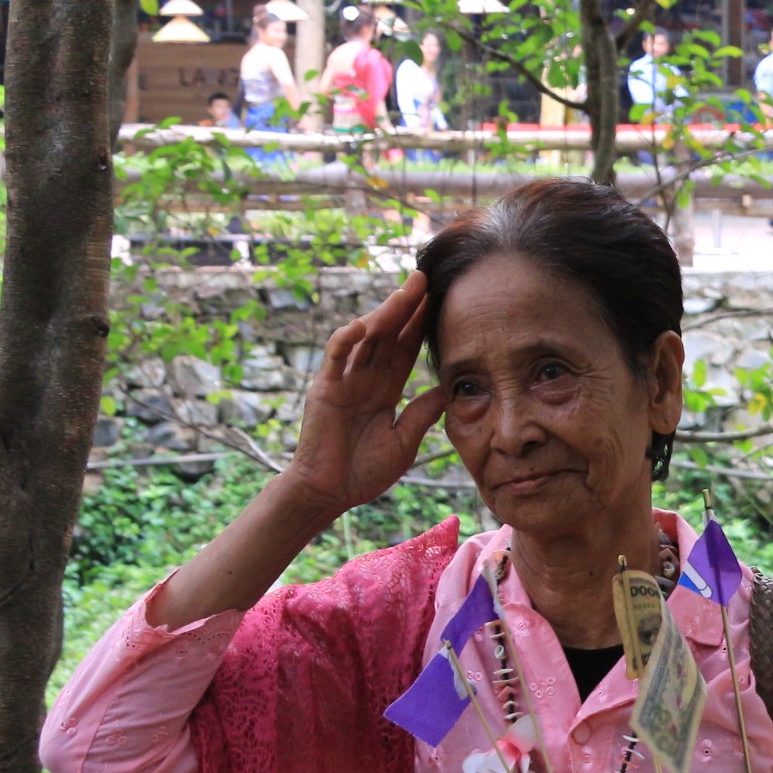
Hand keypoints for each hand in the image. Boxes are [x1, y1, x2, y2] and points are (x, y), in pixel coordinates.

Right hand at [277, 273, 449, 520]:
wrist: (331, 494)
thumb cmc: (364, 472)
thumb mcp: (405, 440)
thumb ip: (422, 413)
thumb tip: (447, 390)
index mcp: (384, 388)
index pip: (406, 348)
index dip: (422, 325)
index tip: (442, 300)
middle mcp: (365, 378)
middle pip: (388, 334)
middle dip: (406, 306)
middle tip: (426, 278)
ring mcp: (344, 380)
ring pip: (366, 338)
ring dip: (385, 313)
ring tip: (406, 291)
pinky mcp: (325, 390)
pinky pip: (335, 359)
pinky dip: (346, 340)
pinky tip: (363, 325)